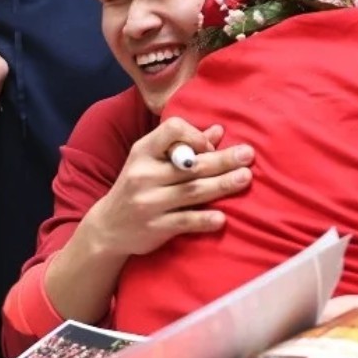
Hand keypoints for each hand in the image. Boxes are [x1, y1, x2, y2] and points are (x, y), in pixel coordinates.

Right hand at [81, 118, 252, 258]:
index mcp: (143, 152)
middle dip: (223, 159)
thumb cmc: (137, 187)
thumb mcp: (151, 163)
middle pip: (191, 165)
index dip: (194, 135)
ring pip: (192, 191)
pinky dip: (204, 220)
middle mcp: (144, 175)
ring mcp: (149, 202)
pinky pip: (184, 222)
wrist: (108, 227)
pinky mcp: (155, 227)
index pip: (171, 131)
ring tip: (246, 178)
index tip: (209, 146)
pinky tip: (222, 219)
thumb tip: (219, 131)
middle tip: (248, 155)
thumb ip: (183, 147)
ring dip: (222, 185)